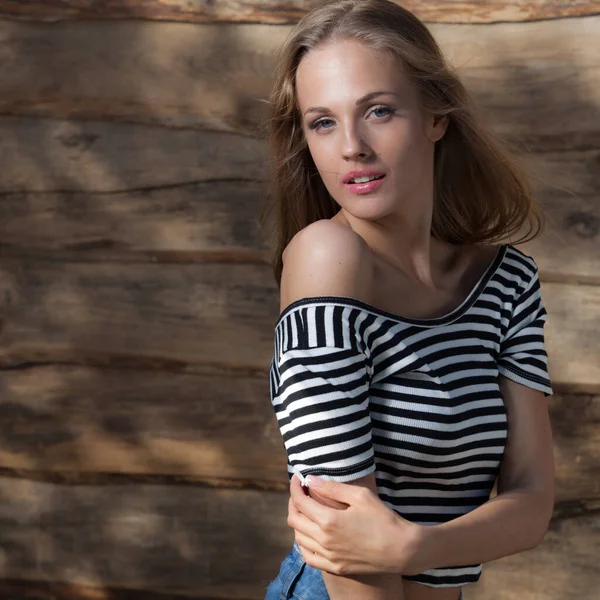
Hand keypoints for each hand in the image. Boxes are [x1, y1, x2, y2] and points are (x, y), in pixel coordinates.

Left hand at [287, 473, 424, 576]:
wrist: (401, 550)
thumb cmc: (383, 518)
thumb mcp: (360, 496)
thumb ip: (332, 488)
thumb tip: (310, 479)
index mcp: (328, 521)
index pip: (300, 501)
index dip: (295, 487)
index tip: (298, 478)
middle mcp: (324, 541)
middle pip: (294, 519)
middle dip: (293, 502)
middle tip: (301, 491)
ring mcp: (328, 557)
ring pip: (298, 538)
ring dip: (297, 521)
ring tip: (306, 509)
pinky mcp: (335, 567)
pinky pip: (308, 556)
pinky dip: (303, 543)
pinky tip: (309, 533)